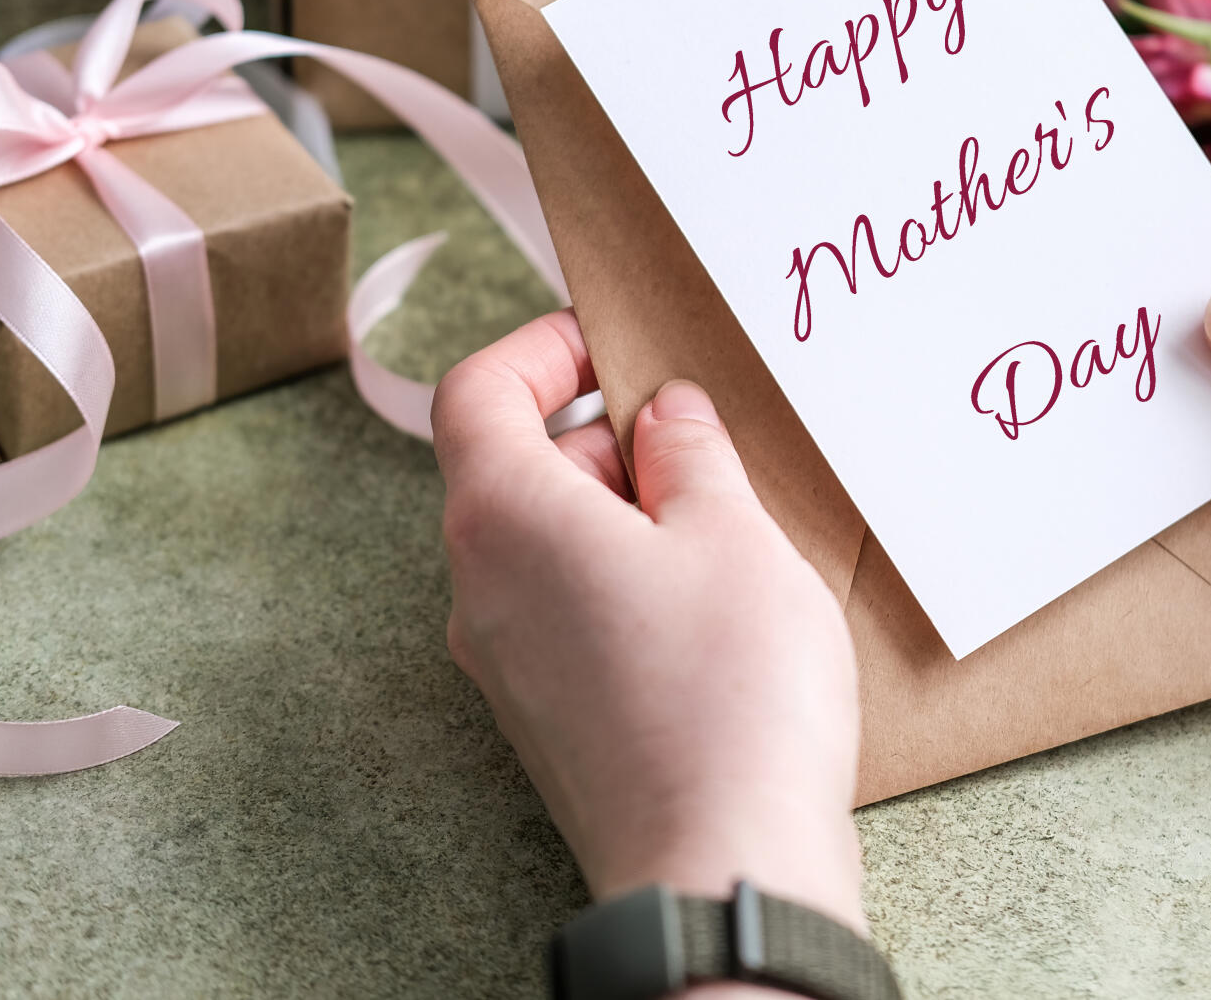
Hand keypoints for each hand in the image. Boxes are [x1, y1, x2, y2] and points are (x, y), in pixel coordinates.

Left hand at [432, 311, 865, 949]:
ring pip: (553, 544)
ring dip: (631, 514)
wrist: (721, 868)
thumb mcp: (732, 534)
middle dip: (610, 438)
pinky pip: (573, 612)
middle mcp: (482, 590)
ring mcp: (510, 664)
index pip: (478, 394)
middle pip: (520, 469)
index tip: (611, 342)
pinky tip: (717, 609)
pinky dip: (632, 582)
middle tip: (707, 441)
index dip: (541, 349)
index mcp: (504, 520)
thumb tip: (667, 417)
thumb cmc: (729, 695)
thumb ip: (691, 453)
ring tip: (730, 531)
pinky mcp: (551, 719)